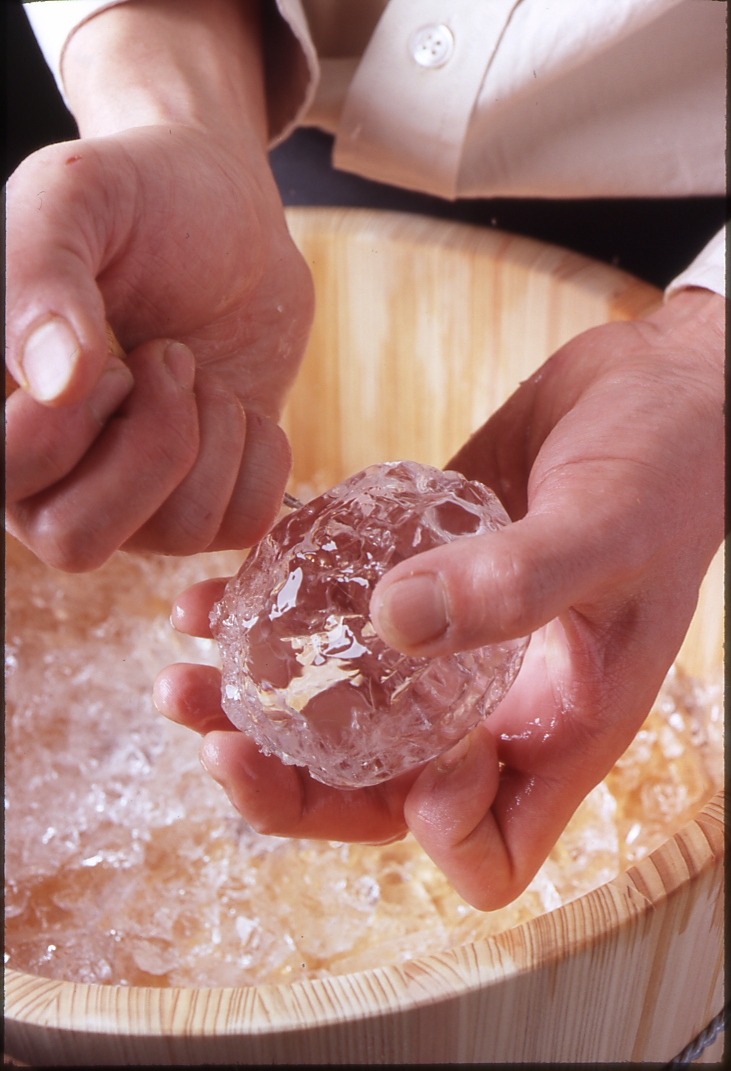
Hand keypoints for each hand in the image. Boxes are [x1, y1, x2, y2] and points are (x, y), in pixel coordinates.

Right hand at [5, 0, 312, 569]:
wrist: (228, 211)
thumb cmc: (140, 199)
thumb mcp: (76, 199)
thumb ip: (39, 275)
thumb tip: (57, 382)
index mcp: (3, 412)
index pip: (9, 480)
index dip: (68, 425)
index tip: (110, 353)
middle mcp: (57, 474)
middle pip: (79, 541)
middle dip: (153, 443)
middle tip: (170, 358)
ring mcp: (137, 495)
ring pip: (177, 535)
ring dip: (212, 434)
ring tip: (198, 368)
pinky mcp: (210, 495)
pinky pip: (244, 524)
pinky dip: (262, 456)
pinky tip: (239, 403)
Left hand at [155, 287, 722, 909]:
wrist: (654, 390)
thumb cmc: (669, 470)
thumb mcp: (610, 531)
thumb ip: (516, 582)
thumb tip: (389, 624)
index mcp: (553, 730)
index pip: (481, 847)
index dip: (427, 828)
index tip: (399, 761)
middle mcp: (488, 703)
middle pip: (373, 791)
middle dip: (284, 779)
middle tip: (210, 734)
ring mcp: (441, 643)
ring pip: (333, 711)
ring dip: (252, 703)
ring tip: (180, 668)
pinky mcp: (407, 575)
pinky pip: (328, 621)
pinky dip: (266, 619)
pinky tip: (212, 594)